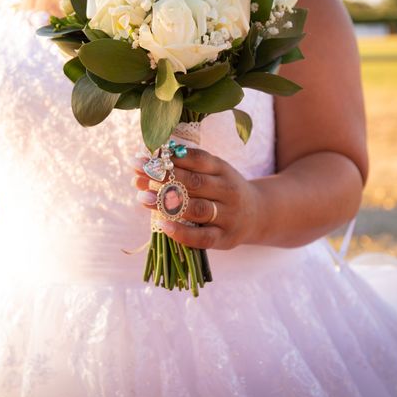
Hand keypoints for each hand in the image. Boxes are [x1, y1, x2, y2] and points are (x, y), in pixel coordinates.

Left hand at [130, 146, 263, 249]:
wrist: (259, 215)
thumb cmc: (222, 191)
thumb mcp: (212, 172)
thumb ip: (185, 168)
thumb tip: (146, 165)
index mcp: (222, 169)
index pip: (196, 159)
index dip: (169, 158)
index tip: (143, 158)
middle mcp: (227, 190)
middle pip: (194, 182)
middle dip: (163, 178)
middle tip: (138, 176)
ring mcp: (228, 215)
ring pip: (197, 208)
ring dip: (168, 203)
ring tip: (142, 198)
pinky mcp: (225, 238)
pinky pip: (202, 237)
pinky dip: (181, 232)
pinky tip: (162, 225)